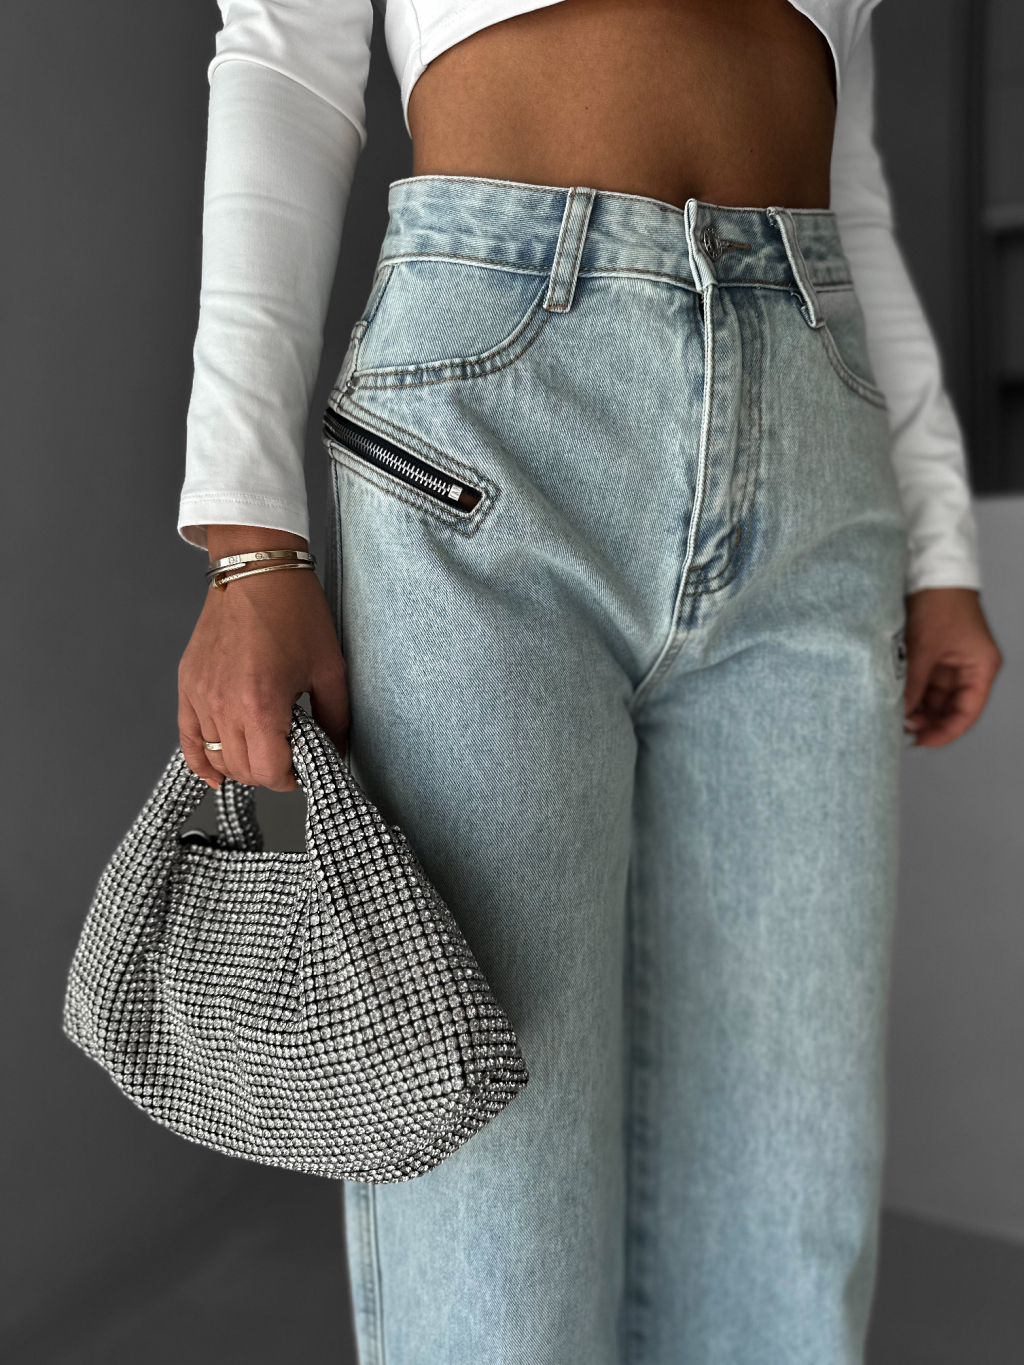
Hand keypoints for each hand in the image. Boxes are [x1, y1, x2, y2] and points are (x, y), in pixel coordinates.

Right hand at [178, 526, 348, 789]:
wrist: (256, 569)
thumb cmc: (294, 611)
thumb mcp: (329, 668)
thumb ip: (335, 719)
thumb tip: (334, 752)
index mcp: (260, 704)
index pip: (269, 772)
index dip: (291, 778)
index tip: (303, 768)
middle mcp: (222, 705)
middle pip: (242, 770)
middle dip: (269, 772)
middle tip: (289, 757)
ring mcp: (199, 696)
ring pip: (216, 757)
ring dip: (241, 764)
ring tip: (263, 750)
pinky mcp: (187, 685)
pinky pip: (187, 739)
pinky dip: (201, 760)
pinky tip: (217, 772)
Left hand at [903, 588, 1001, 747]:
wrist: (930, 572)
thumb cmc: (940, 603)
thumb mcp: (925, 648)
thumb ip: (913, 684)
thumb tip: (902, 715)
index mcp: (980, 668)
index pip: (966, 712)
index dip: (945, 731)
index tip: (921, 742)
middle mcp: (969, 669)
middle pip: (950, 708)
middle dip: (927, 721)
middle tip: (900, 730)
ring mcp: (951, 663)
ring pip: (934, 698)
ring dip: (916, 708)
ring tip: (894, 716)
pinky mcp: (934, 656)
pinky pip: (923, 683)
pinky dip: (911, 693)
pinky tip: (895, 700)